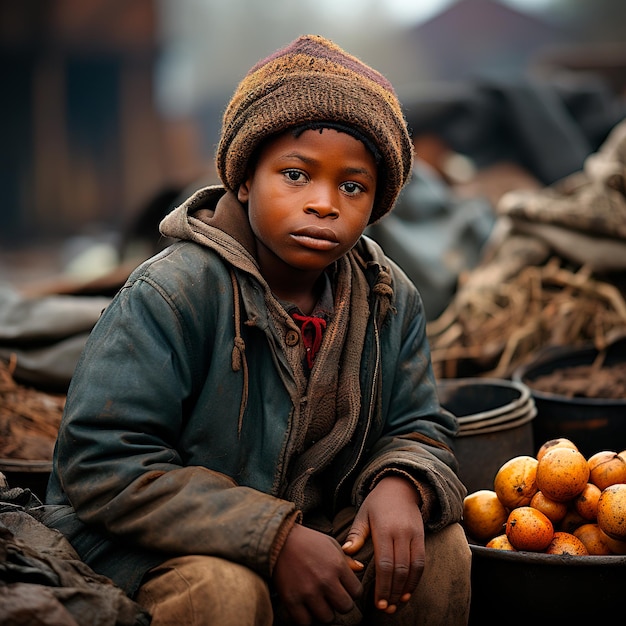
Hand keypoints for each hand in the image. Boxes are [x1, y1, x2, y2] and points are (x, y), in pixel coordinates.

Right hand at [272, 523, 362, 624]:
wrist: (278, 539)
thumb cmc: (308, 541)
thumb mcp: (330, 544)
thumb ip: (346, 559)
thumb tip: (361, 568)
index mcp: (337, 565)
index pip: (357, 592)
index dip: (351, 592)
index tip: (343, 588)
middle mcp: (325, 580)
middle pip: (345, 607)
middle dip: (340, 603)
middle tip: (331, 597)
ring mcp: (308, 591)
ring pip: (327, 618)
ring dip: (324, 612)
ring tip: (318, 603)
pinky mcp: (291, 600)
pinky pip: (305, 622)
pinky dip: (306, 619)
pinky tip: (305, 608)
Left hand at [342, 476, 424, 613]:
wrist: (401, 486)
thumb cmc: (377, 503)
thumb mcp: (363, 513)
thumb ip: (356, 534)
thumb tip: (346, 552)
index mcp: (383, 528)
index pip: (384, 562)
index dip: (382, 584)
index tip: (377, 601)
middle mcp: (401, 533)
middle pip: (399, 569)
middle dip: (393, 591)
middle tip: (385, 608)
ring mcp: (413, 535)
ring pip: (413, 568)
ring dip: (405, 589)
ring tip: (396, 604)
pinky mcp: (422, 537)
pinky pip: (421, 562)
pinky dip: (416, 579)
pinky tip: (407, 592)